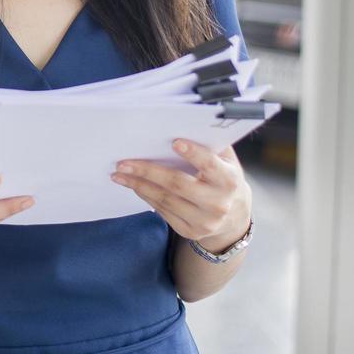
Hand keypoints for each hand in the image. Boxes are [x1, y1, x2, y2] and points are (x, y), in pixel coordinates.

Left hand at [111, 140, 252, 252]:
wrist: (234, 215)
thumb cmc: (223, 178)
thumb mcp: (225, 161)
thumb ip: (210, 144)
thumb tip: (182, 123)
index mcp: (229, 181)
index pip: (211, 166)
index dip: (194, 154)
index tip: (174, 142)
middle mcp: (218, 203)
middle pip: (178, 184)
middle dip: (147, 171)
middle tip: (123, 162)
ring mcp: (204, 221)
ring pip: (165, 199)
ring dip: (138, 185)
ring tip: (119, 174)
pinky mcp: (190, 231)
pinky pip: (163, 211)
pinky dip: (145, 196)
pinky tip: (133, 185)